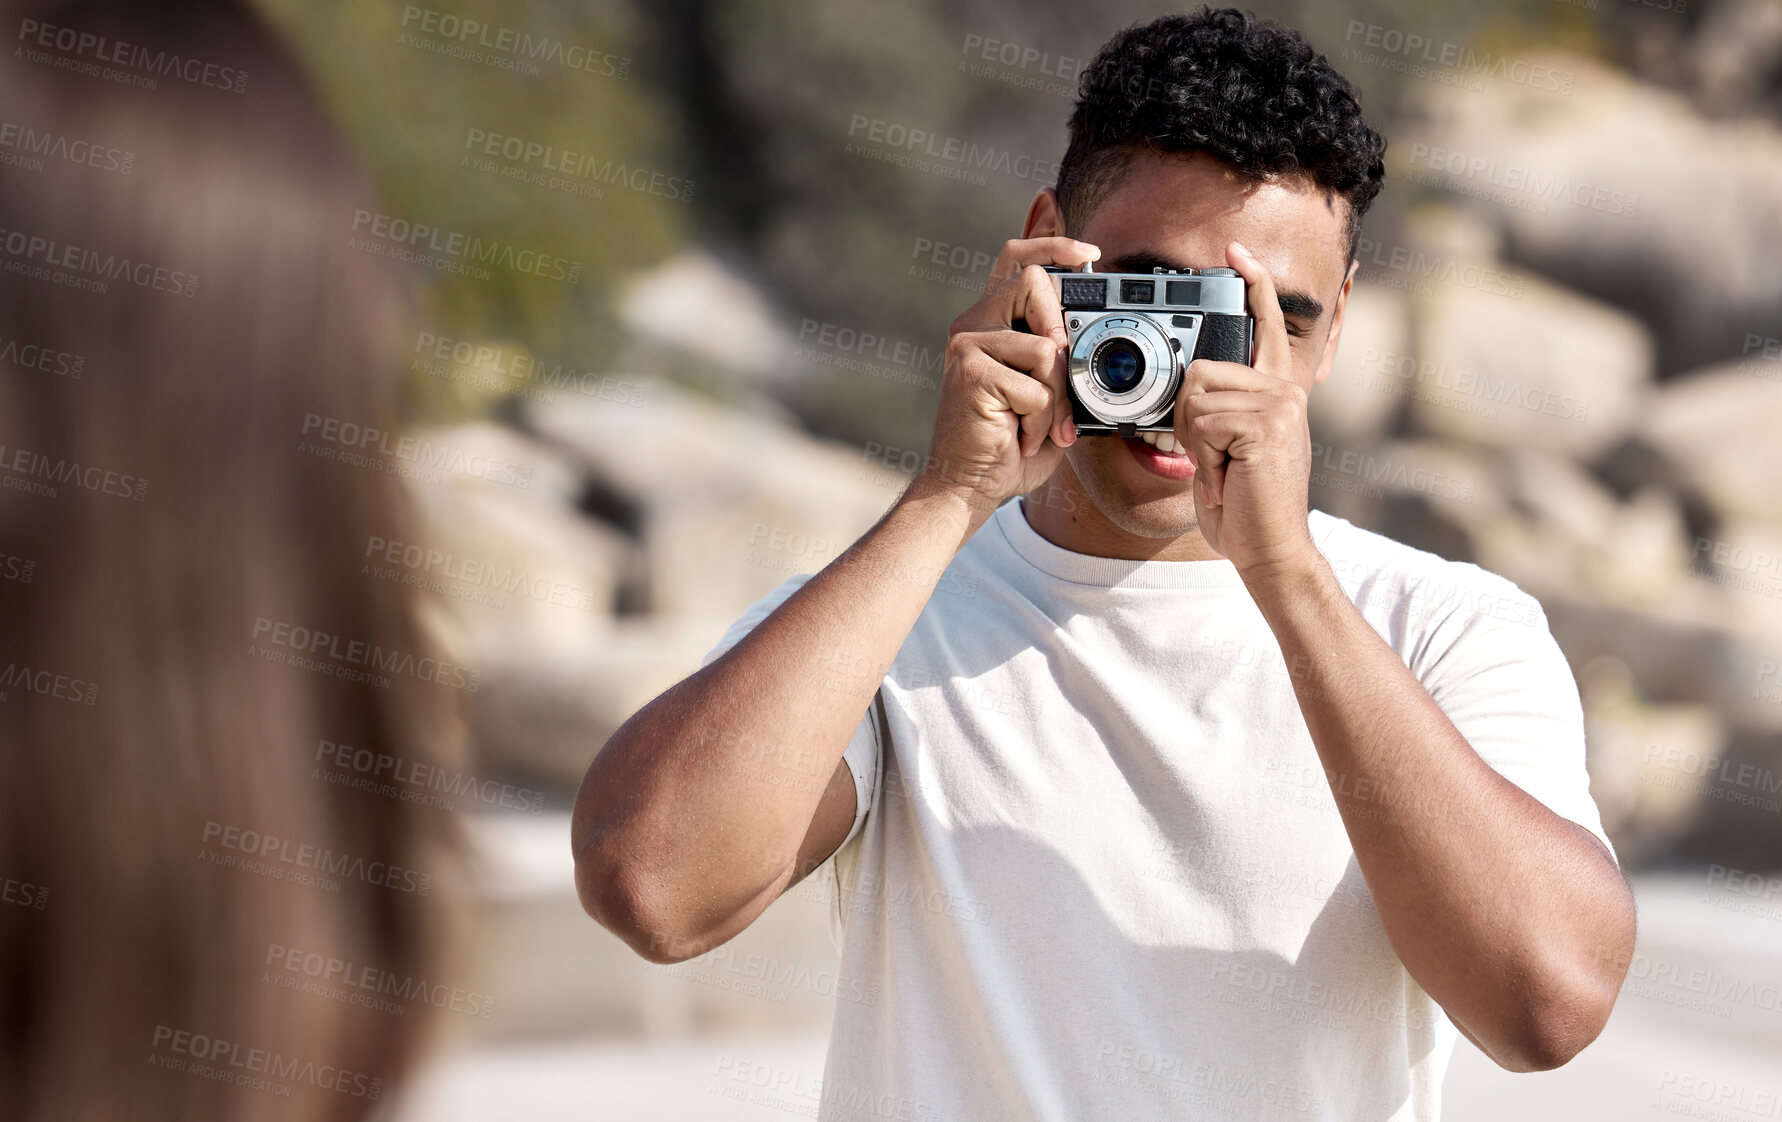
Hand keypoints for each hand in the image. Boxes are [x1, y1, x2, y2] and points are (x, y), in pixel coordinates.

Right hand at [910, 237, 1099, 524]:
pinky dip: (1041, 420)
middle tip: (1056, 379)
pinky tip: (1020, 435)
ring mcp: (967, 345)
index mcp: (991, 321)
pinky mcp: (969, 371)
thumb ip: (1061, 357)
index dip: (1053, 245)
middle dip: (1061, 333)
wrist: (970, 486)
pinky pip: (1035, 386)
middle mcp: (973, 324)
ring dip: (1055, 397)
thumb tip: (1092, 333)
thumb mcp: (1047, 392)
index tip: (1089, 255)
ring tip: (1036, 423)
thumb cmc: (1010, 442)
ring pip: (1044, 346)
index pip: (1018, 258)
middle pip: (1033, 284)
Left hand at [1174, 241, 1319, 576]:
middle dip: (1190, 419)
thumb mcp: (1230, 448)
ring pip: (1196, 394)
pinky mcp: (1267, 421)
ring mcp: (1280, 403)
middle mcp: (1284, 390)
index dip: (1253, 285)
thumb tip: (1192, 385)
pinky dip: (1204, 454)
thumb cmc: (1245, 504)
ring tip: (1224, 470)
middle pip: (1201, 369)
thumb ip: (1221, 411)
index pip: (1268, 326)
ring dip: (1196, 440)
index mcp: (1279, 391)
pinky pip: (1203, 419)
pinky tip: (1228, 476)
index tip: (1235, 253)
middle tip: (1215, 460)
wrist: (1270, 548)